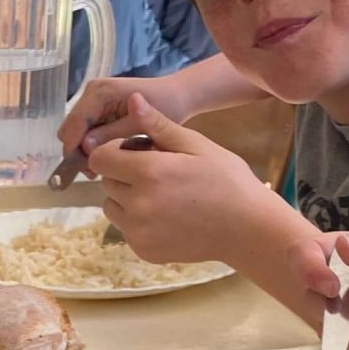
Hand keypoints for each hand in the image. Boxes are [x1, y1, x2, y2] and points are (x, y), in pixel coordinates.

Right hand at [59, 71, 199, 160]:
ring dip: (83, 148)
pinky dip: (90, 143)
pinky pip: (85, 128)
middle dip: (77, 149)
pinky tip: (105, 155)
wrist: (177, 94)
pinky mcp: (97, 107)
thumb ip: (111, 134)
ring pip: (75, 130)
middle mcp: (92, 92)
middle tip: (95, 170)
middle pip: (70, 126)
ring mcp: (93, 98)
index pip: (76, 121)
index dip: (73, 146)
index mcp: (101, 92)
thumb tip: (85, 147)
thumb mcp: (140, 124)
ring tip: (101, 165)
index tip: (83, 169)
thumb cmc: (165, 105)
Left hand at [83, 94, 281, 264]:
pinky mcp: (143, 250)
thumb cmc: (226, 180)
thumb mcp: (195, 145)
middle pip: (106, 182)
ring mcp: (139, 231)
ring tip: (162, 195)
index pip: (100, 158)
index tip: (138, 153)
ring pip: (111, 207)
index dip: (114, 152)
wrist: (248, 228)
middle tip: (158, 175)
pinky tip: (168, 216)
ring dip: (126, 199)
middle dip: (124, 174)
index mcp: (148, 172)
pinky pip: (126, 229)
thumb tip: (132, 99)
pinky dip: (138, 222)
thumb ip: (158, 125)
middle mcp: (137, 204)